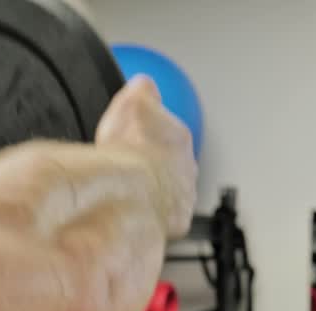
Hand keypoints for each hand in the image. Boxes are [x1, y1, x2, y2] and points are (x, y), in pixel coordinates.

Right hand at [96, 76, 197, 237]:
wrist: (127, 194)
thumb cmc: (129, 151)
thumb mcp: (131, 102)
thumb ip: (142, 89)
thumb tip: (144, 83)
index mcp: (178, 136)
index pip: (171, 133)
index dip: (152, 138)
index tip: (138, 142)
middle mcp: (187, 166)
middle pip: (174, 165)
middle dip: (156, 168)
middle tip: (129, 172)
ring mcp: (184, 195)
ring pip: (171, 192)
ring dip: (154, 194)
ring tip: (128, 197)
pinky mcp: (176, 222)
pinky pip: (163, 218)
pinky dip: (151, 218)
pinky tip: (131, 216)